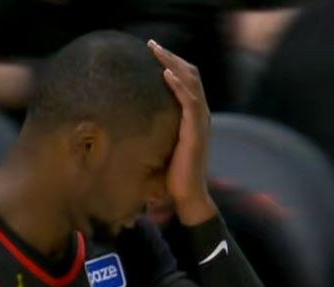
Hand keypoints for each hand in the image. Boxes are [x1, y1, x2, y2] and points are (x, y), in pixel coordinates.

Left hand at [148, 40, 216, 225]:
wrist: (187, 195)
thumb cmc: (173, 176)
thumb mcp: (163, 147)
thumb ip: (157, 132)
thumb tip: (133, 124)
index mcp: (193, 117)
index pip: (186, 81)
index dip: (173, 64)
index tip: (154, 53)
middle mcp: (200, 115)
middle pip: (190, 75)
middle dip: (171, 57)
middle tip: (152, 44)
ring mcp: (200, 122)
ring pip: (190, 82)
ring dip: (173, 64)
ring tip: (157, 51)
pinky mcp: (195, 131)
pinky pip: (189, 101)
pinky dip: (178, 85)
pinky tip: (166, 73)